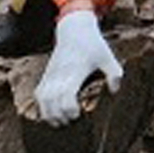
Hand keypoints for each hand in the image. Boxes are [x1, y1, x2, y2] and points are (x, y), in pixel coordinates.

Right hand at [31, 5, 119, 121]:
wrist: (74, 29)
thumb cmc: (93, 45)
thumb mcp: (108, 57)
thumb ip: (114, 74)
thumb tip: (114, 91)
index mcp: (75, 72)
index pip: (65, 96)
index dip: (69, 110)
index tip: (78, 114)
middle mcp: (60, 75)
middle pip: (51, 103)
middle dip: (60, 117)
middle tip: (71, 122)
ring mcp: (51, 75)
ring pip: (42, 100)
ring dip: (49, 114)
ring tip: (60, 122)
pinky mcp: (46, 75)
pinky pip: (39, 94)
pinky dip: (42, 106)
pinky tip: (52, 113)